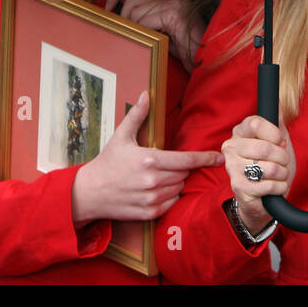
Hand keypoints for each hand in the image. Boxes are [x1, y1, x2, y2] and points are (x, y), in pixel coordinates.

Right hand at [70, 90, 222, 225]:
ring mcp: (151, 198)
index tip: (218, 157)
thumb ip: (137, 115)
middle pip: (184, 173)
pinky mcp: (149, 213)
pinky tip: (158, 189)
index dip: (205, 158)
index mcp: (150, 160)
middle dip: (181, 167)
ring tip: (159, 175)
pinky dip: (170, 195)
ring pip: (179, 187)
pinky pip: (172, 202)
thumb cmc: (107, 163)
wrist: (89, 193)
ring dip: (176, 181)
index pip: (186, 160)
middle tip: (167, 163)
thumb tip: (146, 94)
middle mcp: (153, 181)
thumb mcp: (121, 136)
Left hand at [102, 0, 205, 72]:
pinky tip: (153, 36)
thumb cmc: (183, 39)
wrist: (205, 51)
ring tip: (147, 36)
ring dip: (136, 26)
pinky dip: (144, 30)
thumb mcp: (160, 19)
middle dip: (125, 15)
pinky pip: (145, 20)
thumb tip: (118, 8)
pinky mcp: (175, 11)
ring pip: (135, 9)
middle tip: (127, 29)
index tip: (108, 6)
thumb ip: (143, 8)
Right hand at [222, 115, 295, 232]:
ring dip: (282, 174)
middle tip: (282, 163)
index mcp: (239, 132)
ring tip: (278, 175)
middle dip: (282, 158)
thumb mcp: (277, 141)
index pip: (255, 123)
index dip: (274, 133)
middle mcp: (231, 147)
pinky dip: (279, 187)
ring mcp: (232, 168)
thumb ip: (277, 122)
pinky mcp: (239, 187)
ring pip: (269, 168)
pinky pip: (269, 185)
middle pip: (264, 148)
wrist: (264, 196)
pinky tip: (275, 187)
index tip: (281, 142)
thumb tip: (277, 101)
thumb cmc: (270, 165)